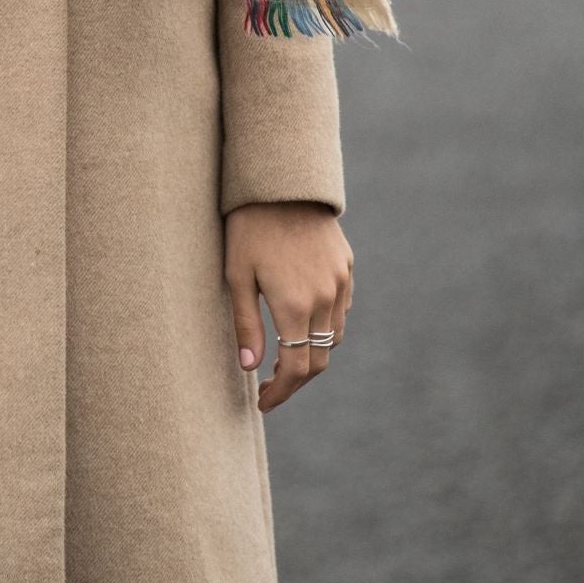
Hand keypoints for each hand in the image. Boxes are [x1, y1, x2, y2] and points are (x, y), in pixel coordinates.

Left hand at [224, 200, 352, 412]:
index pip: (296, 369)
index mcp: (294, 305)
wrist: (280, 181)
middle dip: (296, 380)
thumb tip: (249, 368)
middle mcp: (325, 299)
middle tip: (272, 385)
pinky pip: (341, 308)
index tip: (263, 402)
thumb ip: (246, 324)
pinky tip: (303, 320)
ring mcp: (340, 282)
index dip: (281, 392)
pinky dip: (325, 324)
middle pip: (319, 360)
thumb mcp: (236, 274)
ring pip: (333, 337)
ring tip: (285, 354)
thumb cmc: (248, 226)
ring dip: (313, 353)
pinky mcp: (346, 266)